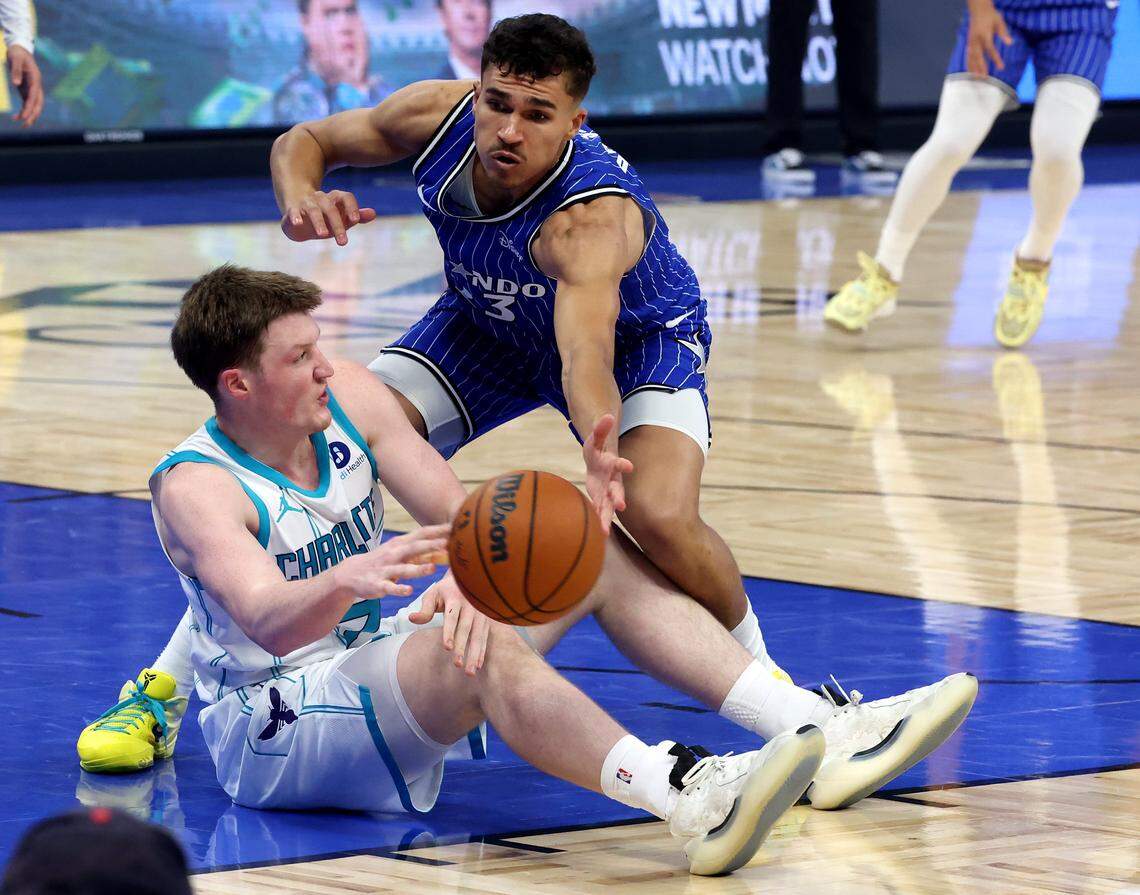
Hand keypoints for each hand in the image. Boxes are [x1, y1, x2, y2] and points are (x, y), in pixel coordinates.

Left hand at [7, 47, 42, 126]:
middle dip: (33, 116)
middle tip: (25, 125)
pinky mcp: (26, 90)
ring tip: (22, 125)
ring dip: (30, 116)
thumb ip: (15, 70)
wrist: (20, 48)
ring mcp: (32, 89)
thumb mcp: (15, 58)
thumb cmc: (17, 52)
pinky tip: (16, 117)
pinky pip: (27, 103)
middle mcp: (36, 86)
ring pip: (34, 106)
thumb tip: (16, 84)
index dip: (30, 107)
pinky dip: (24, 111)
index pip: (34, 96)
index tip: (23, 116)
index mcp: (35, 79)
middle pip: (38, 104)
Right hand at [281, 189, 377, 244]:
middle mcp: (321, 198)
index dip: (351, 207)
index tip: (355, 221)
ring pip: (313, 210)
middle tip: (343, 243)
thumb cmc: (325, 216)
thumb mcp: (341, 217)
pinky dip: (295, 216)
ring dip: (319, 222)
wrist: (299, 210)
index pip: (346, 197)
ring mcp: (306, 203)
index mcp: (335, 199)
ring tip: (324, 235)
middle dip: (338, 225)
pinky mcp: (292, 210)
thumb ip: (356, 216)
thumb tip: (373, 213)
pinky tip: (298, 224)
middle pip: (331, 208)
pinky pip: (293, 211)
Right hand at [336, 523, 449, 597]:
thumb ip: (423, 552)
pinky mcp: (378, 585)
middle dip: (432, 545)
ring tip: (432, 568)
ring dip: (418, 569)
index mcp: (401, 544)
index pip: (422, 533)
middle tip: (450, 544)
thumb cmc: (383, 561)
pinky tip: (409, 591)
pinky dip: (399, 589)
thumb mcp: (401, 553)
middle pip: (415, 548)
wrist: (350, 573)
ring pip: (403, 569)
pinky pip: (390, 588)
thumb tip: (448, 549)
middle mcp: (394, 554)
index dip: (439, 530)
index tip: (456, 526)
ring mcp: (385, 569)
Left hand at [407, 573, 491, 675]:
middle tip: (457, 664)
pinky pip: (485, 637)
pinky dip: (482, 651)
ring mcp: (481, 613)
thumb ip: (424, 609)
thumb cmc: (446, 589)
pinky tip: (478, 665)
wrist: (469, 578)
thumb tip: (412, 618)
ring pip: (478, 636)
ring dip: (474, 654)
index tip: (447, 647)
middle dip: (462, 647)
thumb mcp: (433, 594)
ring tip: (469, 671)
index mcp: (455, 598)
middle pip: (466, 629)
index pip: (452, 617)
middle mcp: (471, 605)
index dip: (450, 632)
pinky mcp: (486, 620)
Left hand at [582, 413, 632, 534]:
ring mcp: (606, 492)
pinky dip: (598, 522)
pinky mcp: (598, 500)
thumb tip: (607, 415)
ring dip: (606, 517)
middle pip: (616, 490)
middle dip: (617, 497)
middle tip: (620, 505)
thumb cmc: (596, 450)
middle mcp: (612, 480)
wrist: (599, 463)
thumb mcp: (595, 438)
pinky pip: (598, 512)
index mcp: (611, 464)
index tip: (629, 466)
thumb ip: (600, 428)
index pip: (618, 463)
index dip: (622, 464)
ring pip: (607, 506)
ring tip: (604, 531)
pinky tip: (597, 536)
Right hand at [966, 1, 1011, 75]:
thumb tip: (1010, 43)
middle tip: (985, 77)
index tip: (1001, 67)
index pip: (990, 49)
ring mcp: (970, 42)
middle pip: (978, 56)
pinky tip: (970, 72)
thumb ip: (1004, 33)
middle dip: (981, 67)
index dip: (995, 59)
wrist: (978, 10)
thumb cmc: (991, 16)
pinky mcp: (968, 44)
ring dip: (973, 68)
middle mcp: (976, 40)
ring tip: (977, 79)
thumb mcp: (999, 21)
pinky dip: (969, 64)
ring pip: (971, 58)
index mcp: (984, 34)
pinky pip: (968, 56)